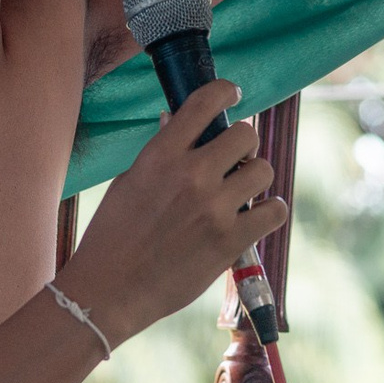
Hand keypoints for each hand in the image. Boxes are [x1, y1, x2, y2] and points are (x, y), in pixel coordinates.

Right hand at [62, 80, 288, 341]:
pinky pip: (274, 211)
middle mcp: (191, 175)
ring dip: (255, 178)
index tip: (232, 95)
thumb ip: (159, 153)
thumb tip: (175, 121)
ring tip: (242, 192)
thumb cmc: (112, 236)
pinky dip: (270, 211)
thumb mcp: (128, 182)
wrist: (109, 291)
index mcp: (160, 154)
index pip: (205, 101)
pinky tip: (258, 216)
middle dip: (242, 145)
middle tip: (233, 161)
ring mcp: (213, 208)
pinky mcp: (230, 241)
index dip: (225, 91)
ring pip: (263, 170)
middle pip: (245, 134)